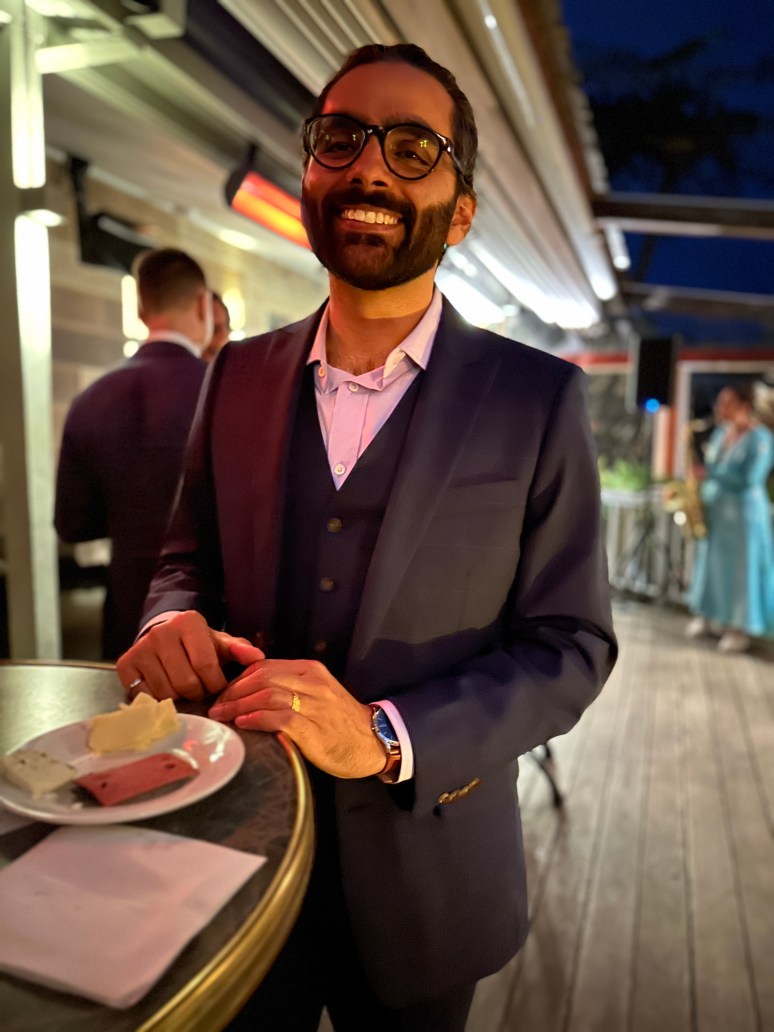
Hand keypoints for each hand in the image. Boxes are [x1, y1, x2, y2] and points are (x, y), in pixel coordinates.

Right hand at [115, 611, 264, 701]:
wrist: (164, 636)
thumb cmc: (197, 644)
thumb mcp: (219, 643)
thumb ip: (239, 649)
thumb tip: (258, 657)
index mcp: (188, 622)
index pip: (206, 666)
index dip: (216, 684)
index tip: (218, 686)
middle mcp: (161, 632)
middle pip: (186, 682)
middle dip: (198, 692)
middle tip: (200, 689)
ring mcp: (141, 648)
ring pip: (166, 692)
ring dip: (180, 698)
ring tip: (184, 688)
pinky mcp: (126, 664)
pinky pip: (146, 696)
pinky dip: (159, 700)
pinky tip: (165, 689)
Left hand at [208, 659, 385, 778]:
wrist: (372, 742)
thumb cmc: (339, 721)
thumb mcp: (315, 694)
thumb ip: (288, 688)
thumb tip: (248, 694)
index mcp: (310, 670)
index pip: (264, 666)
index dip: (238, 679)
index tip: (222, 694)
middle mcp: (312, 682)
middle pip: (261, 678)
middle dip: (232, 692)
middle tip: (216, 707)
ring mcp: (315, 705)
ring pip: (267, 695)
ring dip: (238, 705)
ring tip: (222, 717)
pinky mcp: (314, 729)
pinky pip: (279, 718)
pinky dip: (256, 719)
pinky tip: (243, 724)